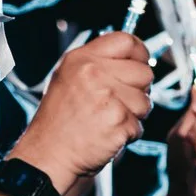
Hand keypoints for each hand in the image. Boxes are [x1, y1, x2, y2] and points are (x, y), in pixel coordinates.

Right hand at [14, 33, 155, 193]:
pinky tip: (108, 133)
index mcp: (81, 59)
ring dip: (134, 114)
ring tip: (108, 119)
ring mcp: (107, 96)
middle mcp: (93, 73)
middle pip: (145, 72)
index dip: (139, 54)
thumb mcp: (69, 78)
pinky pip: (140, 125)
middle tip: (118, 102)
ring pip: (146, 101)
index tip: (139, 65)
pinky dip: (129, 133)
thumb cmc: (60, 121)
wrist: (48, 154)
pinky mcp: (118, 121)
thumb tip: (133, 57)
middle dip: (139, 90)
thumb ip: (99, 64)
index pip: (125, 40)